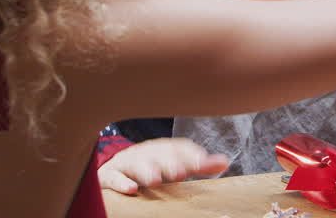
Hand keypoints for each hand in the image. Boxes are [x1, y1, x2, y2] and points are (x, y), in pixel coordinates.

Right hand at [98, 138, 229, 194]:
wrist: (114, 167)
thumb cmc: (151, 165)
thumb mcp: (175, 163)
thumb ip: (198, 164)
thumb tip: (224, 162)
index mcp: (164, 148)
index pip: (179, 147)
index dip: (190, 154)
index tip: (201, 163)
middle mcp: (147, 152)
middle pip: (159, 153)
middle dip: (170, 161)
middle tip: (180, 172)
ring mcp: (128, 162)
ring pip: (137, 163)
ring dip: (147, 170)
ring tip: (156, 179)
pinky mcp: (111, 174)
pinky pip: (114, 177)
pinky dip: (122, 182)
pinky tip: (132, 189)